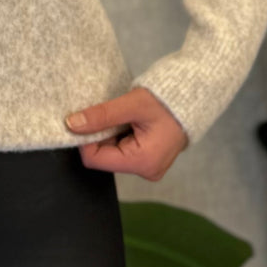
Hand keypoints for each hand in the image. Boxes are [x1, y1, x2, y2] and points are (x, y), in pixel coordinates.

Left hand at [65, 87, 188, 179]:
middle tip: (112, 112)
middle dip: (99, 134)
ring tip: (125, 115)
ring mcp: (147, 166)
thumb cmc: (168, 100)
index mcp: (143, 162)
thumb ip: (101, 115)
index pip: (95, 159)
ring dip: (109, 132)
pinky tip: (129, 120)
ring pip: (110, 152)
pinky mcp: (147, 158)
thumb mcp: (132, 104)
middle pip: (102, 157)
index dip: (84, 139)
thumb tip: (72, 124)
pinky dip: (118, 133)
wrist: (193, 96)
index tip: (85, 118)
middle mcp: (146, 170)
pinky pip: (121, 149)